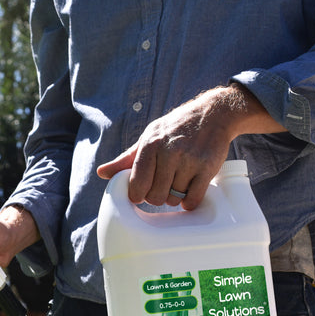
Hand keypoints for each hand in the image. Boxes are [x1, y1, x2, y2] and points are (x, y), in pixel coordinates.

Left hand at [97, 84, 282, 208]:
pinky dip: (189, 202)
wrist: (213, 113)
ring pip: (174, 199)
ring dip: (175, 197)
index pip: (136, 185)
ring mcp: (190, 160)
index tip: (142, 193)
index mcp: (150, 145)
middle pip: (155, 197)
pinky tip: (189, 192)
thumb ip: (126, 159)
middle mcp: (169, 152)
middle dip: (157, 196)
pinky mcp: (208, 168)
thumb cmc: (175, 128)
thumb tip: (101, 173)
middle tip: (163, 186)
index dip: (138, 195)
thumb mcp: (149, 137)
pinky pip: (193, 199)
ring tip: (178, 182)